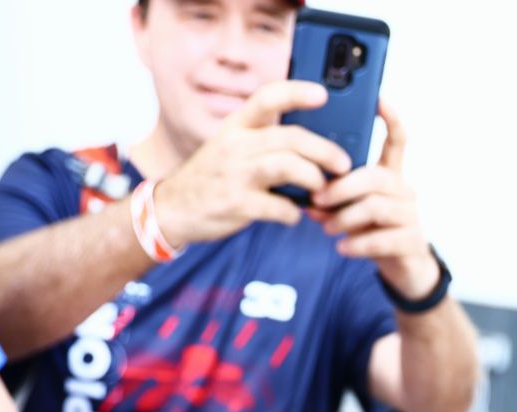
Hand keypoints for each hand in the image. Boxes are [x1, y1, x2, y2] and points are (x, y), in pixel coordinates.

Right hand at [150, 80, 353, 245]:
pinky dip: (293, 213)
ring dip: (313, 179)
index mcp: (237, 126)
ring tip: (321, 189)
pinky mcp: (236, 204)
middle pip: (290, 138)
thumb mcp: (231, 146)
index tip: (322, 95)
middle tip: (344, 163)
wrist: (173, 208)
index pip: (267, 98)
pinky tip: (293, 214)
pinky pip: (278, 206)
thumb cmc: (214, 177)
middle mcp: (235, 145)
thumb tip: (314, 145)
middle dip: (324, 150)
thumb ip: (265, 140)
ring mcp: (235, 174)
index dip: (297, 92)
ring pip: (287, 166)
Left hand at [310, 101, 437, 298]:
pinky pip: (382, 238)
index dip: (391, 119)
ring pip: (376, 206)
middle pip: (375, 176)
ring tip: (327, 227)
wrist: (403, 270)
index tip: (379, 99)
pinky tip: (343, 248)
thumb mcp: (351, 209)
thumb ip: (333, 198)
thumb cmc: (373, 230)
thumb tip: (307, 194)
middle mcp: (404, 190)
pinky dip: (358, 243)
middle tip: (317, 199)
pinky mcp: (412, 241)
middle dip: (342, 187)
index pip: (397, 141)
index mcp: (390, 176)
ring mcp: (411, 216)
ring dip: (345, 217)